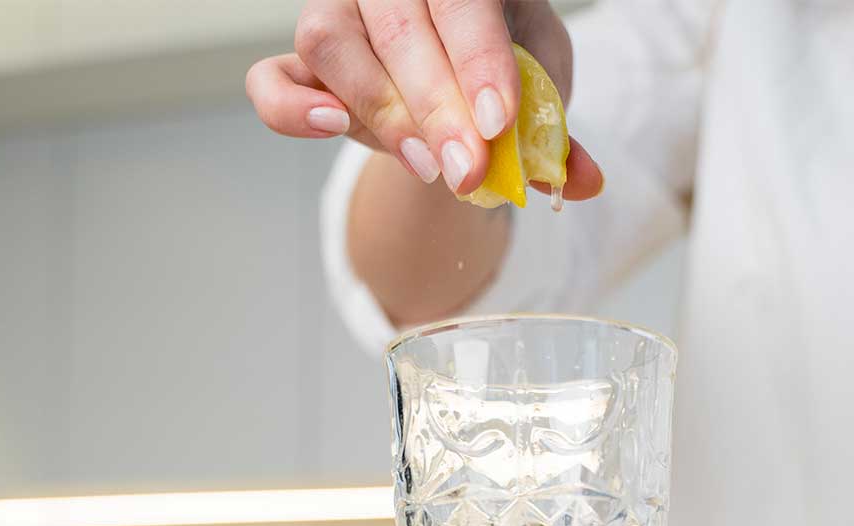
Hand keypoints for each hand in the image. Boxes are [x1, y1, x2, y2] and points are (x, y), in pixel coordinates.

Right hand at [245, 0, 601, 199]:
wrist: (460, 90)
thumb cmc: (501, 73)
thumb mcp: (539, 94)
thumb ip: (553, 134)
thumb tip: (582, 181)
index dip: (478, 58)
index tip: (498, 121)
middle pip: (397, 28)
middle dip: (437, 110)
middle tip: (468, 172)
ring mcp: (338, 15)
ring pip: (331, 42)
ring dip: (380, 111)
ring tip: (428, 165)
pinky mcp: (303, 68)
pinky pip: (271, 82)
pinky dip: (291, 110)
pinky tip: (332, 130)